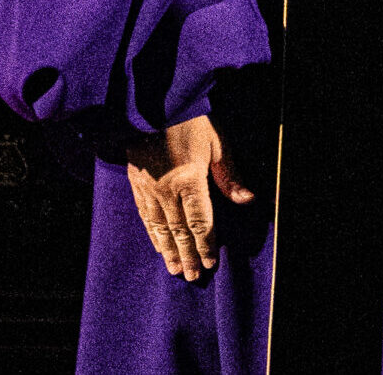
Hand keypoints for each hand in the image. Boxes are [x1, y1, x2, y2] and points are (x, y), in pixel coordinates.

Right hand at [126, 114, 254, 281]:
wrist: (152, 104)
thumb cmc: (191, 120)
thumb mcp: (217, 141)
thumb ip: (229, 175)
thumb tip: (247, 200)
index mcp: (189, 180)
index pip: (200, 222)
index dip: (207, 244)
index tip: (211, 262)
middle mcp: (166, 191)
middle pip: (179, 231)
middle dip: (188, 255)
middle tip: (194, 277)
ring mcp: (148, 189)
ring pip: (159, 228)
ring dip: (169, 251)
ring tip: (175, 270)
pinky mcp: (135, 183)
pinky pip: (144, 216)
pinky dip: (152, 235)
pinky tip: (157, 245)